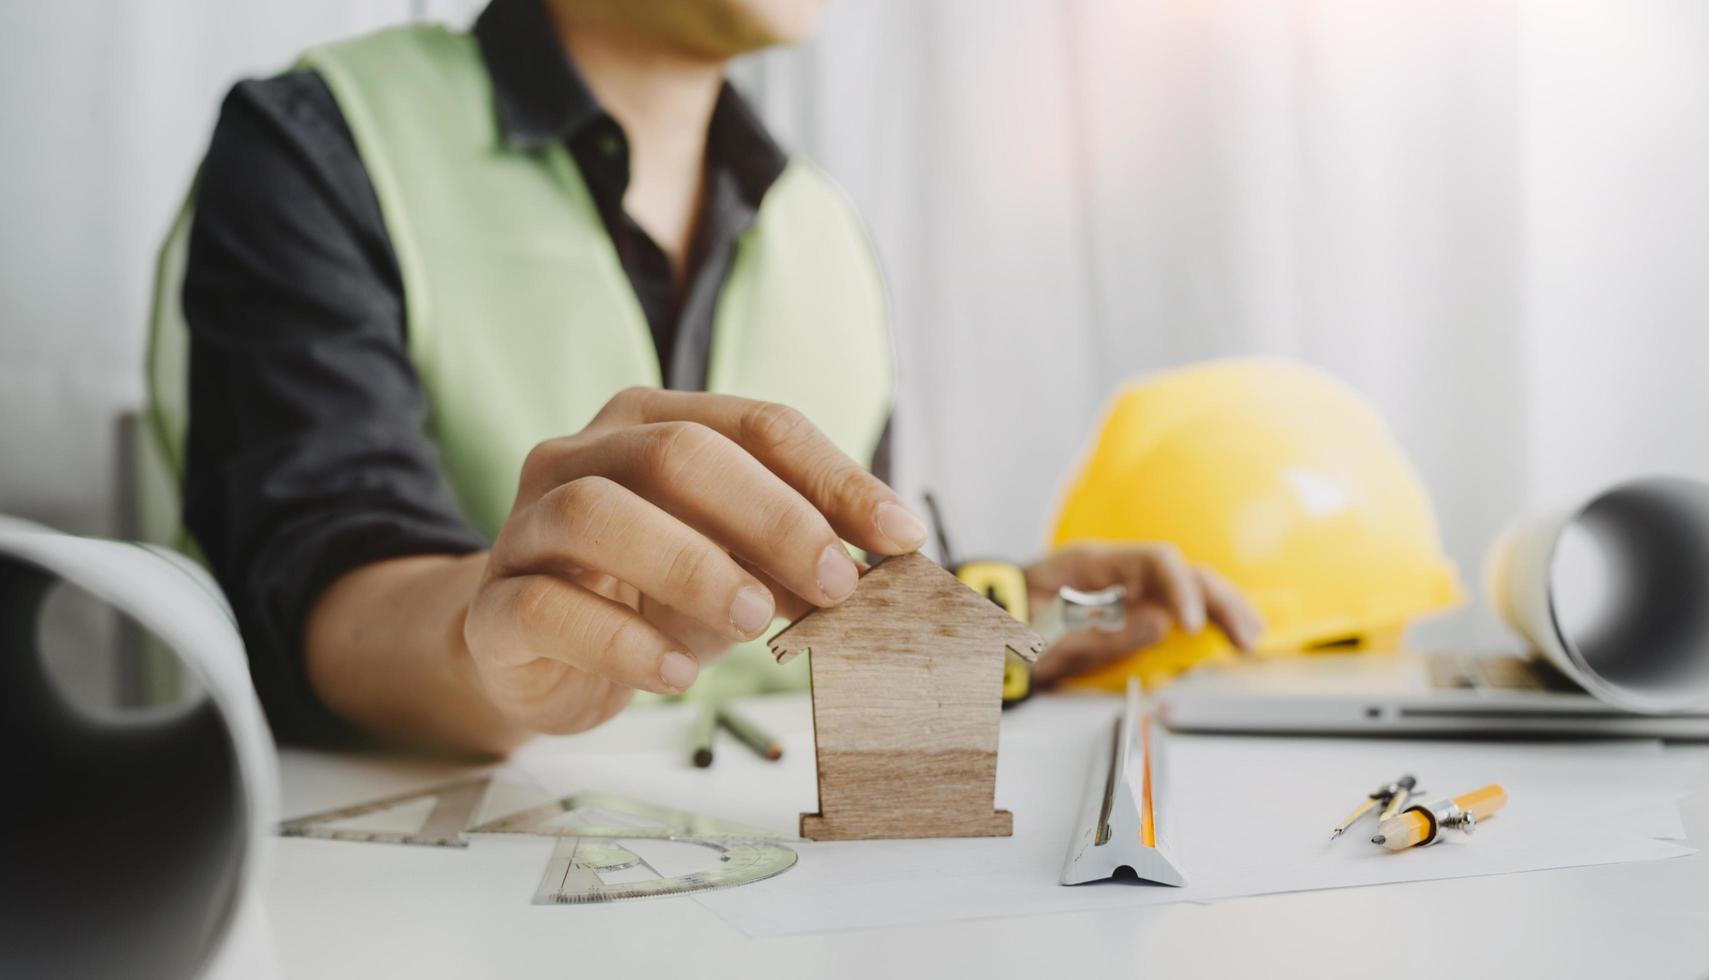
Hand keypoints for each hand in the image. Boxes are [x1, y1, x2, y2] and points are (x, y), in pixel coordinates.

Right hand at [463, 388, 925, 733]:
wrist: (533, 654)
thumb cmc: (645, 595)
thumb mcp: (733, 565)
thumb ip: (792, 554)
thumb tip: (880, 564)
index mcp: (651, 423)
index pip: (757, 425)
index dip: (835, 478)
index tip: (900, 536)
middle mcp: (582, 456)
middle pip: (678, 452)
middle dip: (772, 517)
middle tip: (835, 584)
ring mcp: (528, 525)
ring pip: (598, 513)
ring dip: (693, 565)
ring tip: (756, 621)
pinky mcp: (494, 605)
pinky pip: (547, 606)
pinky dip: (621, 641)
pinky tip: (676, 676)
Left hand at [1024, 543, 1263, 686]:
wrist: (982, 625)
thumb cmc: (1006, 621)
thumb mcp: (1046, 634)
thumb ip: (1102, 632)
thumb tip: (1161, 624)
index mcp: (1093, 562)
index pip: (1156, 560)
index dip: (1182, 589)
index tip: (1192, 625)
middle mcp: (1116, 569)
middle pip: (1183, 572)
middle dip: (1220, 600)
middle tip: (1246, 637)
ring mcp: (1125, 588)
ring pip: (1187, 587)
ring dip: (1223, 608)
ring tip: (1250, 637)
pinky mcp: (1128, 609)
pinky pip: (1175, 609)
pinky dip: (1207, 620)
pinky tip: (1230, 634)